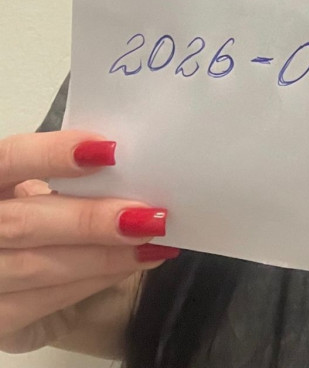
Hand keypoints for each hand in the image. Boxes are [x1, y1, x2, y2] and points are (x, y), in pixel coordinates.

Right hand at [0, 130, 177, 353]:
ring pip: (37, 266)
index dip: (51, 154)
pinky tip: (129, 266)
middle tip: (146, 215)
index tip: (107, 152)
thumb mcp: (49, 189)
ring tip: (149, 242)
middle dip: (89, 219)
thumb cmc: (49, 218)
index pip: (8, 158)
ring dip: (102, 255)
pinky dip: (94, 281)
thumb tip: (124, 162)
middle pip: (23, 222)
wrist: (35, 279)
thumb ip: (72, 176)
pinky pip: (43, 302)